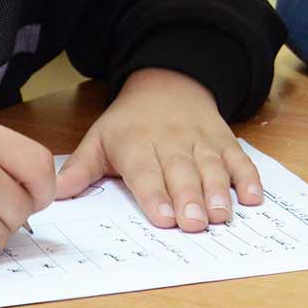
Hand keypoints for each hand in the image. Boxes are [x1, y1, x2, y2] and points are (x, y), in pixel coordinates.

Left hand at [53, 68, 262, 232]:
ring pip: (212, 166)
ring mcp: (201, 140)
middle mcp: (171, 141)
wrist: (168, 82)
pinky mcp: (224, 140)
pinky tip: (254, 198)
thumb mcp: (99, 139)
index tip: (163, 218)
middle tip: (195, 224)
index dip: (155, 194)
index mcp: (136, 143)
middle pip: (181, 171)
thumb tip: (53, 195)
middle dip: (189, 198)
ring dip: (219, 191)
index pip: (146, 171)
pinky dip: (249, 178)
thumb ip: (79, 169)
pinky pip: (239, 158)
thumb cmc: (130, 122)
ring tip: (222, 215)